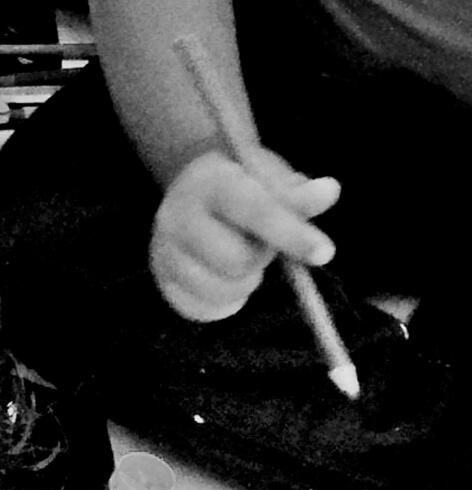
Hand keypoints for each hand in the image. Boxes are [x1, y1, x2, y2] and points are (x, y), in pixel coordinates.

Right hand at [150, 147, 339, 323]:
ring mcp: (163, 253)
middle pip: (237, 261)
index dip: (292, 234)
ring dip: (244, 283)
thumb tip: (329, 191)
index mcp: (210, 182)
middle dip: (260, 258)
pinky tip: (227, 282)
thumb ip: (298, 193)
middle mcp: (177, 217)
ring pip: (222, 290)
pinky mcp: (161, 282)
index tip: (325, 254)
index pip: (255, 212)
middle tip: (259, 244)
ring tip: (240, 262)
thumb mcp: (270, 179)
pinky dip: (225, 303)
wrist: (192, 190)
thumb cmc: (241, 184)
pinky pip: (203, 310)